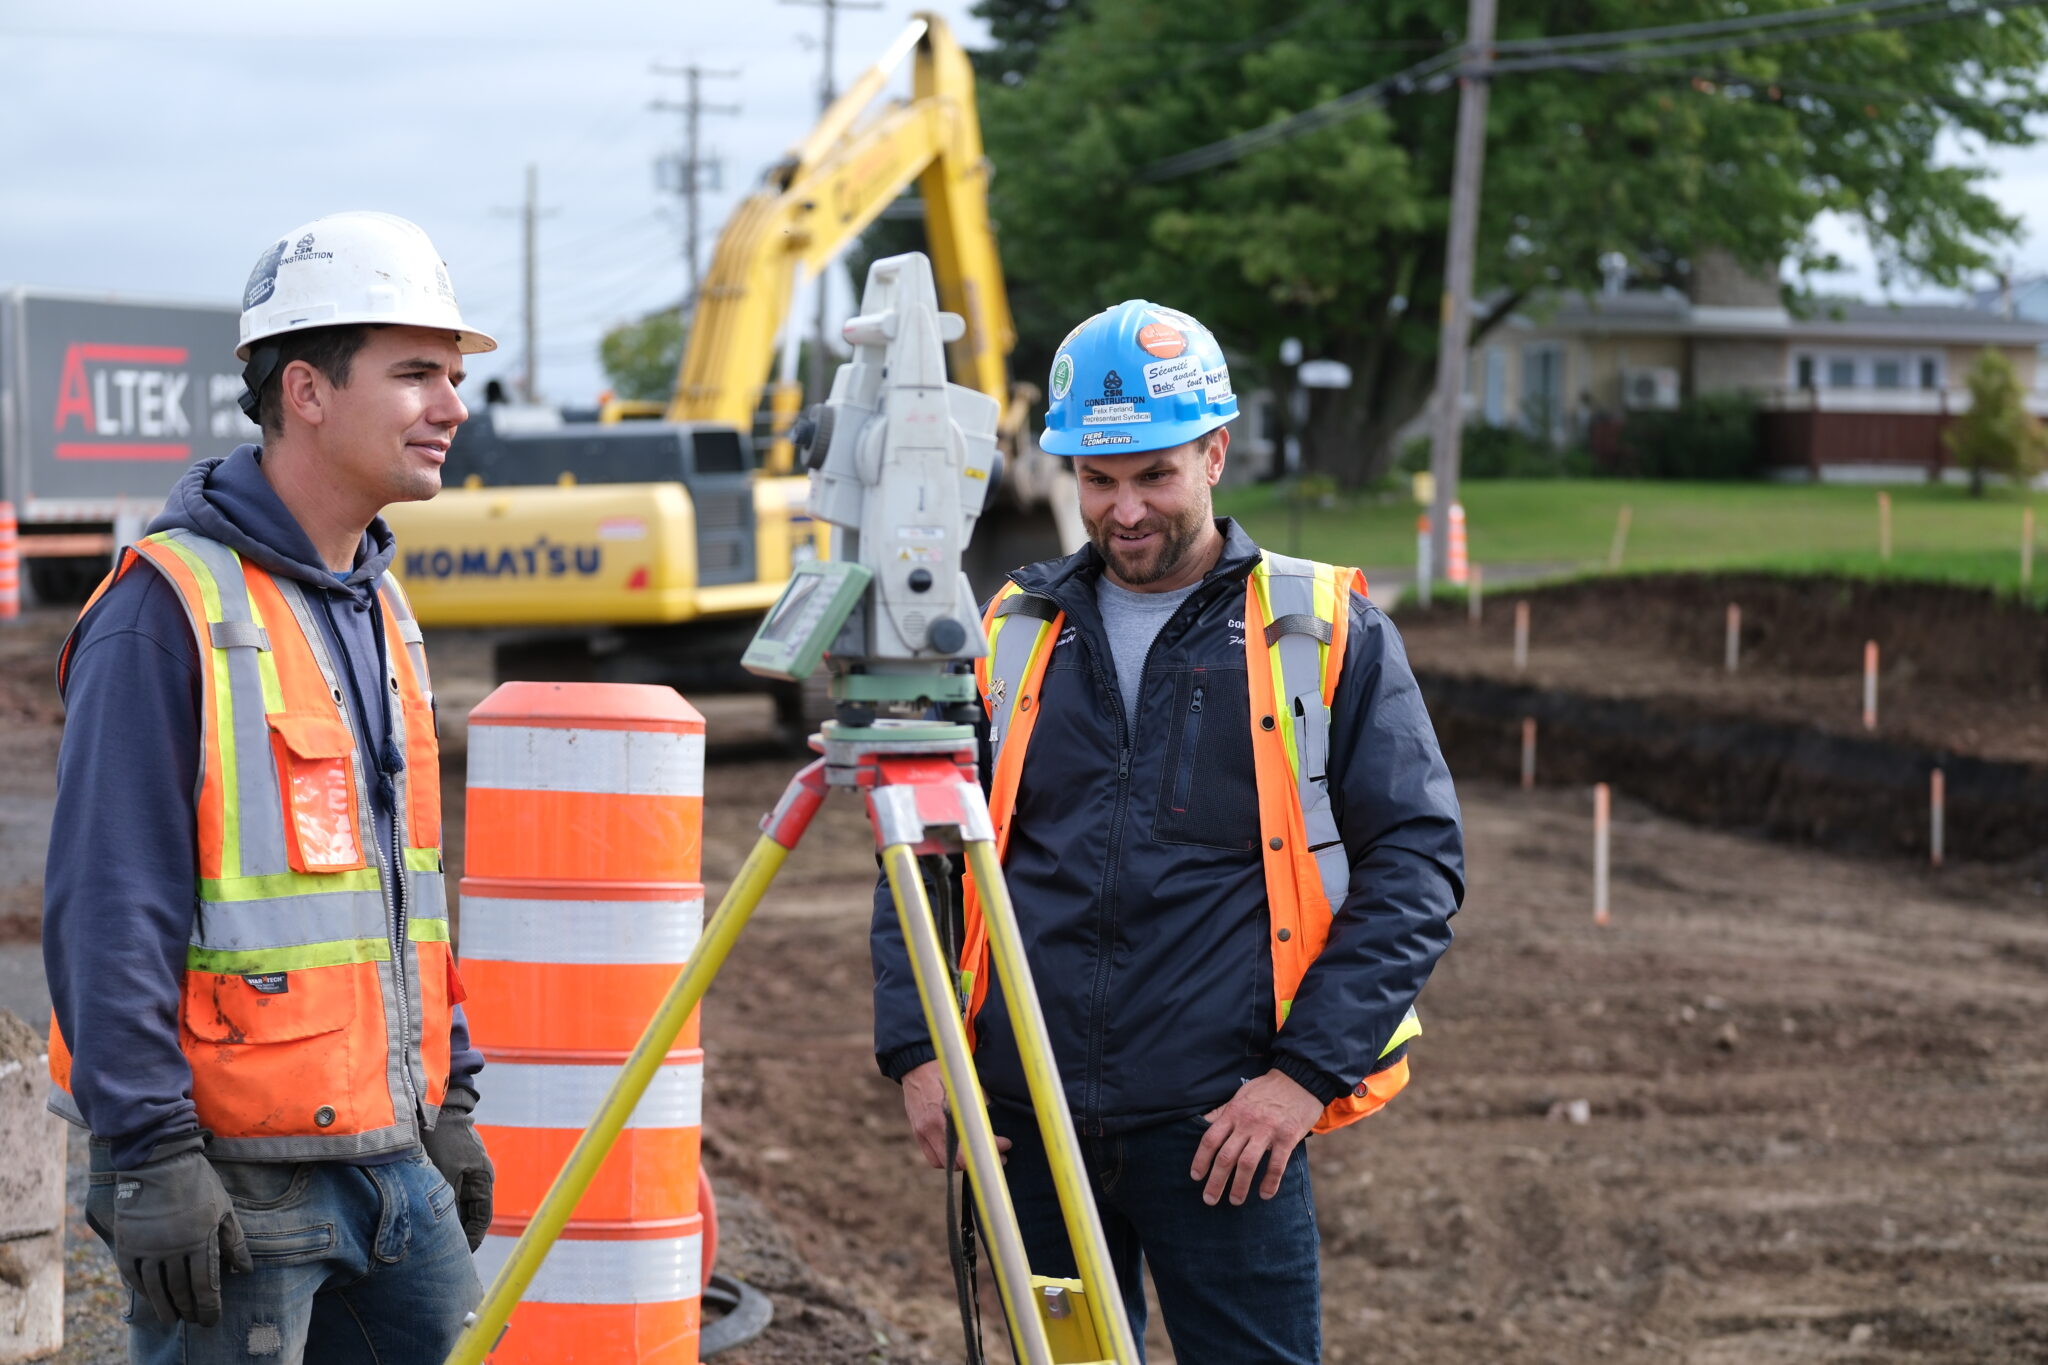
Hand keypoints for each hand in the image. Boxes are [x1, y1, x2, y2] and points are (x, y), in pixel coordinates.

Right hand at [112, 1139, 252, 1325]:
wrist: (159, 1160)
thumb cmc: (198, 1184)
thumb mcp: (224, 1209)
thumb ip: (234, 1242)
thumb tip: (244, 1270)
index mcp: (200, 1239)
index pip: (206, 1285)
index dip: (209, 1306)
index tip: (212, 1320)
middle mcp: (173, 1248)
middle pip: (181, 1291)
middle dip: (189, 1310)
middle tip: (194, 1321)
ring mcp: (148, 1247)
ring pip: (157, 1289)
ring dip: (166, 1307)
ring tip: (173, 1319)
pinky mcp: (128, 1243)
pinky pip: (134, 1277)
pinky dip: (143, 1291)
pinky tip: (151, 1298)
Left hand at [425, 1087, 494, 1250]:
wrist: (431, 1104)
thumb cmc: (439, 1139)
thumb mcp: (443, 1175)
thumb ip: (447, 1204)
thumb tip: (448, 1232)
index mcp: (482, 1179)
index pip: (481, 1219)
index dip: (472, 1241)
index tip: (459, 1258)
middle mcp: (477, 1174)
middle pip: (469, 1212)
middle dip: (457, 1231)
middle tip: (441, 1251)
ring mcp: (463, 1165)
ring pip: (456, 1201)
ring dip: (445, 1216)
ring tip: (428, 1234)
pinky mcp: (449, 1159)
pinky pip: (447, 1189)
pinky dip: (438, 1202)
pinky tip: (421, 1211)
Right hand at [900, 1060, 1011, 1169]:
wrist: (918, 1069)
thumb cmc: (947, 1075)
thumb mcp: (969, 1087)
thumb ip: (980, 1108)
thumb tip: (996, 1125)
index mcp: (948, 1112)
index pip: (974, 1141)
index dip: (994, 1146)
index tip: (1006, 1144)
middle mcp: (934, 1125)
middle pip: (960, 1160)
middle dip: (982, 1160)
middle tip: (998, 1156)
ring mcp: (924, 1132)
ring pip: (947, 1163)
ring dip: (964, 1163)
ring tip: (978, 1155)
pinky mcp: (918, 1134)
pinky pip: (934, 1159)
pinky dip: (948, 1161)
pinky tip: (958, 1154)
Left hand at [1190, 1071, 1322, 1206]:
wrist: (1299, 1079)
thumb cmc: (1267, 1089)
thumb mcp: (1240, 1095)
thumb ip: (1223, 1112)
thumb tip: (1202, 1123)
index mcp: (1233, 1113)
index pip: (1210, 1140)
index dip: (1200, 1160)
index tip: (1196, 1177)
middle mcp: (1247, 1123)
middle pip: (1225, 1157)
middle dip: (1215, 1181)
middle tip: (1209, 1199)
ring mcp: (1267, 1130)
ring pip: (1247, 1164)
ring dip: (1239, 1186)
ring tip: (1234, 1201)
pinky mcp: (1288, 1137)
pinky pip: (1276, 1165)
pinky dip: (1270, 1182)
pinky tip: (1265, 1194)